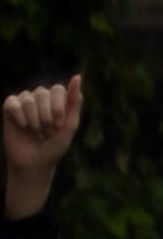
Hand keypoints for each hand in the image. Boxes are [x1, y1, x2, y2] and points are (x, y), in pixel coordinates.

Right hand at [1, 78, 78, 222]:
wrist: (35, 162)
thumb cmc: (55, 145)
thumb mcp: (70, 124)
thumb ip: (74, 101)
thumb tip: (77, 76)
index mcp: (58, 99)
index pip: (57, 89)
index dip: (57, 108)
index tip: (58, 126)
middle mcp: (41, 97)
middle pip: (42, 93)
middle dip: (46, 117)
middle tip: (47, 132)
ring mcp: (24, 101)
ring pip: (27, 99)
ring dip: (33, 121)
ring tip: (36, 133)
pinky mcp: (9, 109)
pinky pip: (12, 104)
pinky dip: (19, 118)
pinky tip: (22, 128)